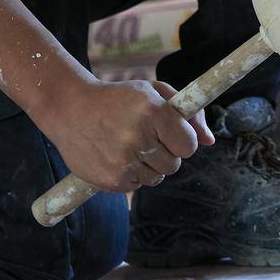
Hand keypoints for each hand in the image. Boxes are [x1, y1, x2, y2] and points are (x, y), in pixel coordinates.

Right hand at [36, 79, 213, 192]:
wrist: (69, 109)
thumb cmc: (119, 99)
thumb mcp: (153, 92)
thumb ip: (188, 113)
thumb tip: (210, 141)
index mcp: (154, 112)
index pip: (190, 145)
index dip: (183, 140)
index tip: (172, 134)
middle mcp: (139, 138)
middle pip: (174, 164)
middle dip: (166, 153)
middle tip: (147, 139)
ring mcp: (123, 162)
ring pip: (157, 177)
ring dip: (149, 166)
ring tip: (130, 146)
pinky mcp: (110, 181)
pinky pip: (136, 186)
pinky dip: (131, 175)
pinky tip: (116, 156)